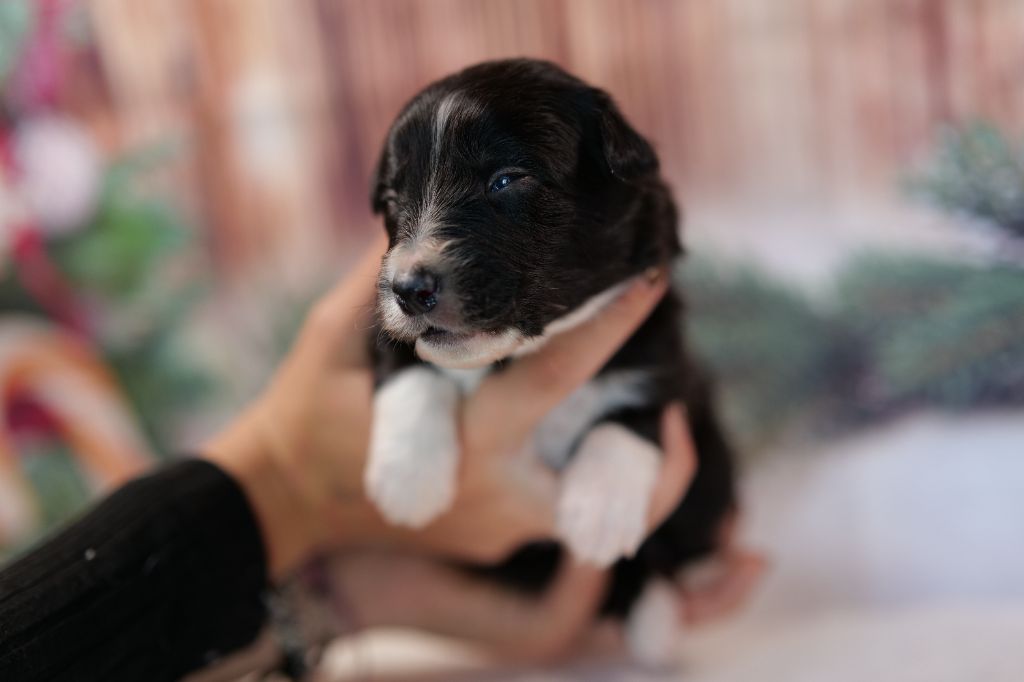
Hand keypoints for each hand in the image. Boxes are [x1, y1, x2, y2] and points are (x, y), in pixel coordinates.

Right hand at [203, 236, 685, 577]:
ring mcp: (500, 529)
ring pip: (600, 512)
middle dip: (661, 433)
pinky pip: (565, 513)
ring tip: (654, 415)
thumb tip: (431, 220)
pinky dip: (590, 481)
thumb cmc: (307, 412)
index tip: (650, 282)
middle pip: (611, 477)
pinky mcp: (497, 542)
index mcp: (462, 441)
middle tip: (677, 374)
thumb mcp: (333, 336)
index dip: (608, 327)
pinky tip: (591, 435)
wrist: (284, 503)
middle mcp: (495, 496)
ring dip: (638, 469)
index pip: (553, 376)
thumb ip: (386, 281)